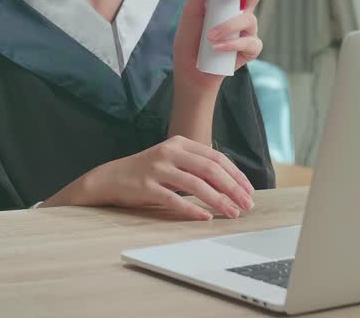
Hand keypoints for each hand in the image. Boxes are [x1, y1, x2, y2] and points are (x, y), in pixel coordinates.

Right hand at [47, 136, 255, 219]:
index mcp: (180, 143)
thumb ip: (195, 165)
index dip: (235, 174)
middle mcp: (170, 151)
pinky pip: (174, 199)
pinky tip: (205, 217)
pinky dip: (192, 209)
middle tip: (247, 204)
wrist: (111, 178)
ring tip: (232, 213)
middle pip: (210, 169)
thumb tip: (229, 182)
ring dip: (218, 200)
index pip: (216, 157)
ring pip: (195, 184)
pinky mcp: (146, 186)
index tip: (249, 190)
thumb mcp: (172, 160)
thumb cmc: (147, 172)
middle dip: (232, 188)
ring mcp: (157, 168)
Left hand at [173, 0, 269, 88]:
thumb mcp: (189, 14)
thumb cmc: (190, 39)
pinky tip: (216, 47)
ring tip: (210, 34)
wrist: (190, 72)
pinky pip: (250, 42)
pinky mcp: (250, 49)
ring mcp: (247, 28)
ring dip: (228, 25)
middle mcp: (242, 8)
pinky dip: (231, 44)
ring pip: (251, 16)